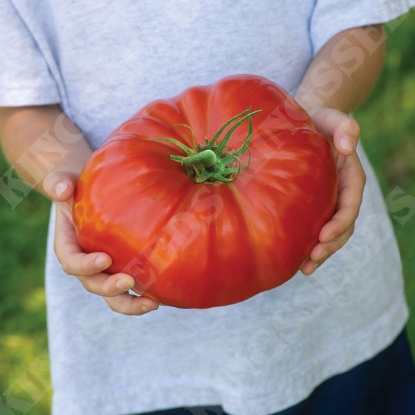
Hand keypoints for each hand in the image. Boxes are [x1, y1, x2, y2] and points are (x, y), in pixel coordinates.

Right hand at [43, 171, 159, 314]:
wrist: (90, 193)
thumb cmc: (77, 187)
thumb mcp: (64, 181)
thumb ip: (58, 184)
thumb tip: (61, 191)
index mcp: (68, 246)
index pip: (71, 262)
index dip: (85, 265)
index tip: (104, 258)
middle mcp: (86, 263)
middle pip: (94, 285)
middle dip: (110, 288)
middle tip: (129, 282)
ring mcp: (105, 269)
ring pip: (114, 296)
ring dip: (131, 303)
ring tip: (153, 303)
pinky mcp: (123, 267)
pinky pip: (132, 287)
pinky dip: (145, 294)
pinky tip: (164, 294)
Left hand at [300, 108, 365, 274]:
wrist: (305, 123)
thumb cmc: (318, 120)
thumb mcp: (332, 118)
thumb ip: (345, 127)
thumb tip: (349, 147)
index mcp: (350, 178)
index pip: (350, 205)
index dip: (340, 222)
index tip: (323, 235)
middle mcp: (340, 193)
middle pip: (342, 226)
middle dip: (329, 246)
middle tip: (311, 261)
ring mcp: (327, 201)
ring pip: (329, 233)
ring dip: (319, 252)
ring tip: (304, 268)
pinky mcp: (311, 205)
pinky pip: (312, 228)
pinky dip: (306, 244)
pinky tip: (293, 257)